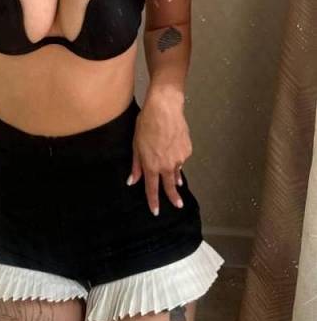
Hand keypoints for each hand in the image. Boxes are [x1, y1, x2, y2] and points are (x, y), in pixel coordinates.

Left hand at [127, 89, 191, 215]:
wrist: (165, 109)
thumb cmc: (147, 124)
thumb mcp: (136, 145)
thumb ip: (136, 165)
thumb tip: (132, 180)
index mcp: (152, 165)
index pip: (152, 189)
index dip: (153, 201)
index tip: (156, 211)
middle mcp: (167, 165)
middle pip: (170, 186)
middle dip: (173, 198)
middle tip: (178, 205)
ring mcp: (179, 158)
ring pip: (176, 170)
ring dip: (175, 174)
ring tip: (176, 180)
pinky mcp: (187, 150)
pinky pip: (182, 158)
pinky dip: (178, 157)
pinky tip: (174, 147)